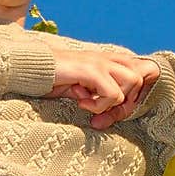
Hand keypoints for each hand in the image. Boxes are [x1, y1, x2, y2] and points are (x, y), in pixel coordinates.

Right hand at [43, 41, 160, 128]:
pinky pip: (112, 94)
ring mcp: (101, 61)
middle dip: (125, 102)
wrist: (33, 70)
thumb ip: (100, 97)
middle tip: (102, 113)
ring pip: (131, 83)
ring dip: (112, 102)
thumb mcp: (83, 89)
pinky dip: (98, 105)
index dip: (133, 96)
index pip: (141, 72)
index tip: (113, 112)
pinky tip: (80, 102)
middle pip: (141, 77)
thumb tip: (110, 117)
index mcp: (108, 60)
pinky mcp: (92, 70)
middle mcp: (108, 58)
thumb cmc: (55, 81)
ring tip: (89, 105)